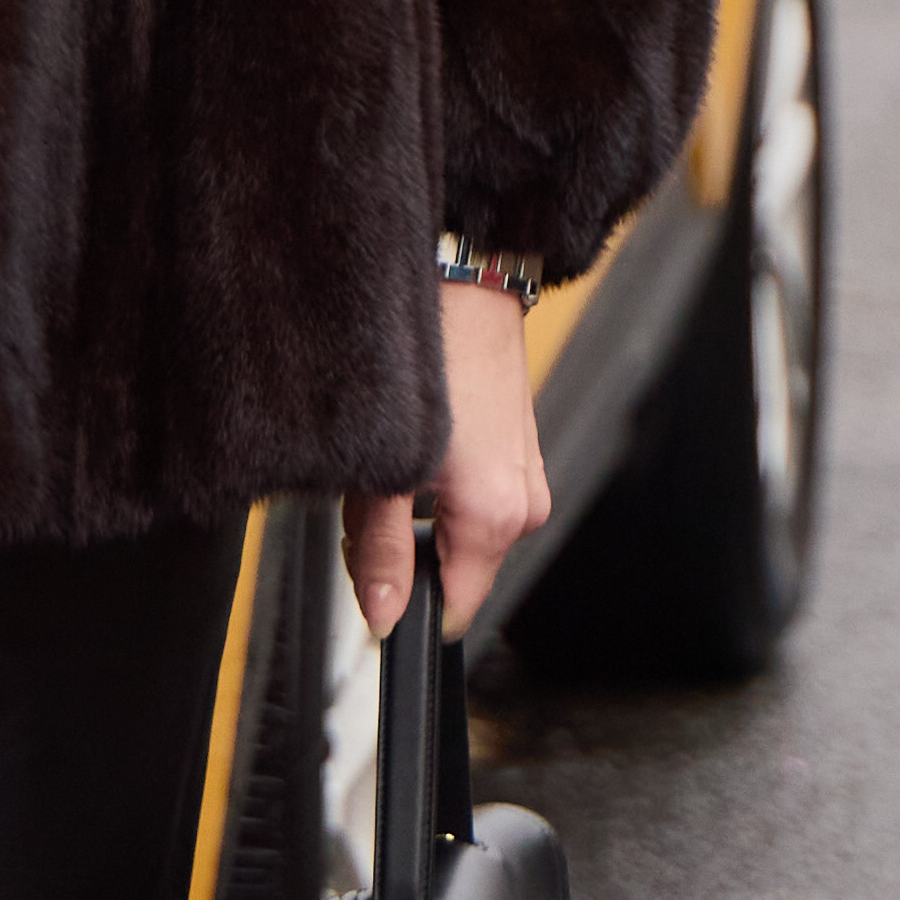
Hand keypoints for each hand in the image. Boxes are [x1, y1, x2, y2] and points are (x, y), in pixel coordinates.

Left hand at [343, 281, 547, 655]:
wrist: (465, 285)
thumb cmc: (432, 359)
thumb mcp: (382, 470)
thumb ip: (381, 552)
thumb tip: (383, 614)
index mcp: (497, 518)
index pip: (456, 608)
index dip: (408, 605)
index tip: (374, 581)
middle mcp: (525, 506)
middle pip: (457, 569)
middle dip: (408, 552)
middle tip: (371, 501)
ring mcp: (528, 479)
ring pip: (463, 532)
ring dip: (424, 515)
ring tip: (394, 462)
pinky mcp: (522, 455)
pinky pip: (477, 498)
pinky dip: (442, 487)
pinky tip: (420, 445)